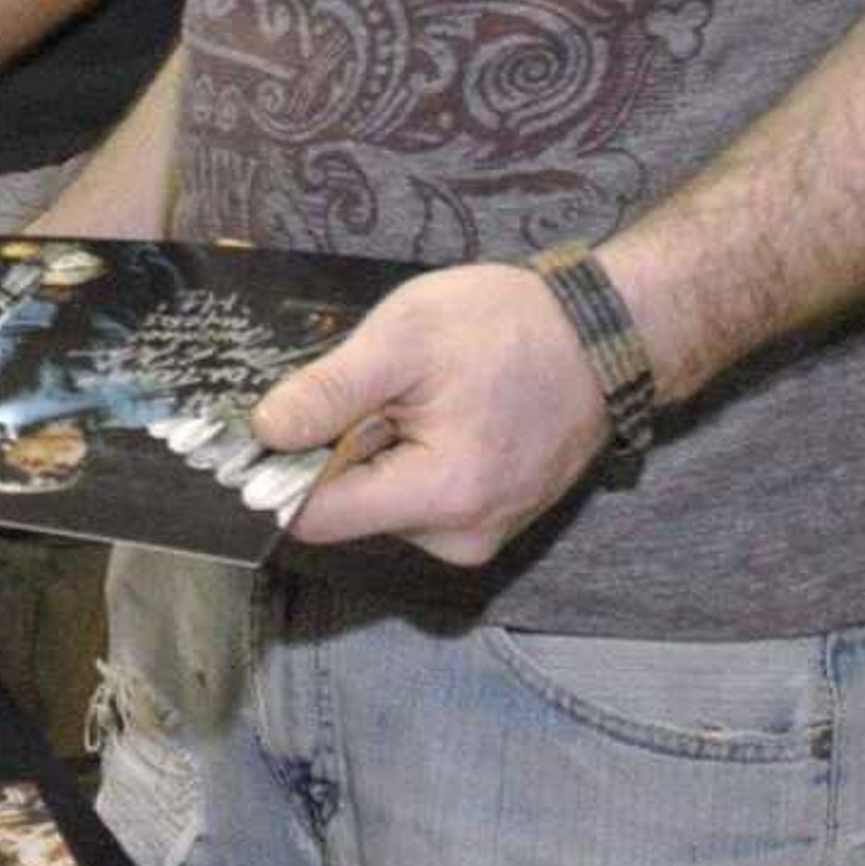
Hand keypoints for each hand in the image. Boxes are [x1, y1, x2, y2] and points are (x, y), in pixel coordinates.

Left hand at [251, 263, 607, 568]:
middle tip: (374, 390)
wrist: (600, 335)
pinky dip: (407, 458)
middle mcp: (459, 538)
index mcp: (439, 499)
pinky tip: (436, 414)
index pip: (315, 517)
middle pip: (346, 511)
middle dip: (338, 452)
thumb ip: (329, 392)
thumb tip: (263, 432)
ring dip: (374, 452)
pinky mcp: (488, 520)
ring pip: (379, 503)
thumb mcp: (403, 339)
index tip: (281, 422)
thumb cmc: (507, 328)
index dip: (281, 471)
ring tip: (416, 397)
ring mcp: (479, 533)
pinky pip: (416, 498)